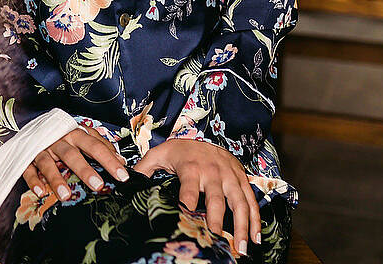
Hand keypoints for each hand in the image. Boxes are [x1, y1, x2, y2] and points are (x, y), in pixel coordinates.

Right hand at [20, 125, 129, 201]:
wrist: (35, 128)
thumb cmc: (66, 138)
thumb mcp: (84, 138)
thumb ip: (102, 148)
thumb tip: (121, 161)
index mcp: (76, 134)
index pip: (95, 146)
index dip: (109, 161)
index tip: (123, 176)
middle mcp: (59, 140)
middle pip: (71, 154)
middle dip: (84, 170)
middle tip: (98, 186)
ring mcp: (41, 149)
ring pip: (48, 163)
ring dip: (56, 179)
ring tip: (66, 196)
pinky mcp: (27, 158)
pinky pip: (28, 169)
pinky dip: (33, 181)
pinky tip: (41, 192)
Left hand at [133, 138, 261, 256]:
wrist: (205, 135)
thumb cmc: (180, 151)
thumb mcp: (158, 155)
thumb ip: (144, 169)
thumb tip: (127, 181)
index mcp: (190, 168)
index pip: (188, 190)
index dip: (188, 204)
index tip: (187, 219)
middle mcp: (212, 173)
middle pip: (216, 200)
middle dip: (217, 220)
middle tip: (216, 239)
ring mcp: (229, 177)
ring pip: (239, 203)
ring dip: (243, 226)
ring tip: (242, 247)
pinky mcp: (242, 179)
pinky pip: (252, 201)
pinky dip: (256, 219)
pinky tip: (256, 237)